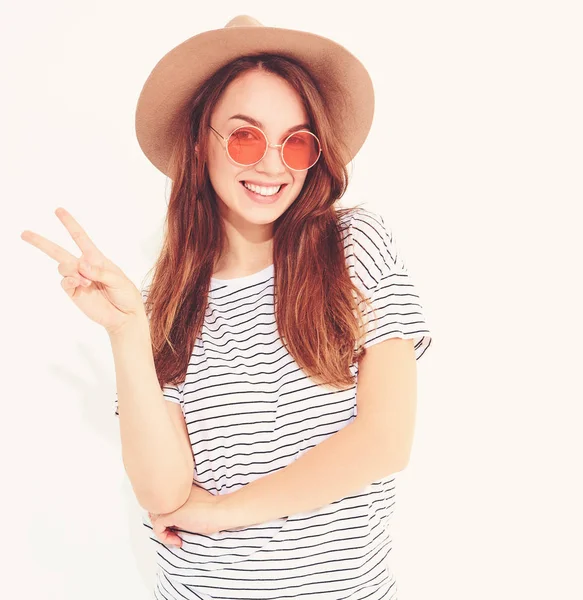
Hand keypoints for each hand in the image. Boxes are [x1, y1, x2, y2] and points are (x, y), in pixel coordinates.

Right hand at [21, 207, 144, 335]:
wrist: (125, 316)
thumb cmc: (126, 295)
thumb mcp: (119, 280)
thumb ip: (101, 272)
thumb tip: (81, 265)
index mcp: (96, 258)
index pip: (80, 238)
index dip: (69, 224)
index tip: (59, 210)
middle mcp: (84, 267)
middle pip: (58, 252)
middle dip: (41, 242)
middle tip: (24, 233)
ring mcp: (77, 280)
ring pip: (62, 267)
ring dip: (72, 271)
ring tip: (87, 282)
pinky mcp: (74, 293)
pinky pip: (64, 283)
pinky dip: (70, 281)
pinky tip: (80, 284)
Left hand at [148, 484, 224, 546]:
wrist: (220, 511)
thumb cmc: (214, 511)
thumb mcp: (196, 505)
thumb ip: (185, 506)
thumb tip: (176, 520)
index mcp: (180, 489)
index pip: (165, 501)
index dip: (167, 514)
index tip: (177, 527)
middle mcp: (173, 494)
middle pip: (157, 508)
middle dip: (163, 524)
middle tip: (174, 533)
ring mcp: (171, 504)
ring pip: (154, 518)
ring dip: (164, 531)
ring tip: (176, 537)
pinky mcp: (170, 514)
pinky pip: (157, 528)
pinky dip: (165, 538)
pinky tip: (178, 541)